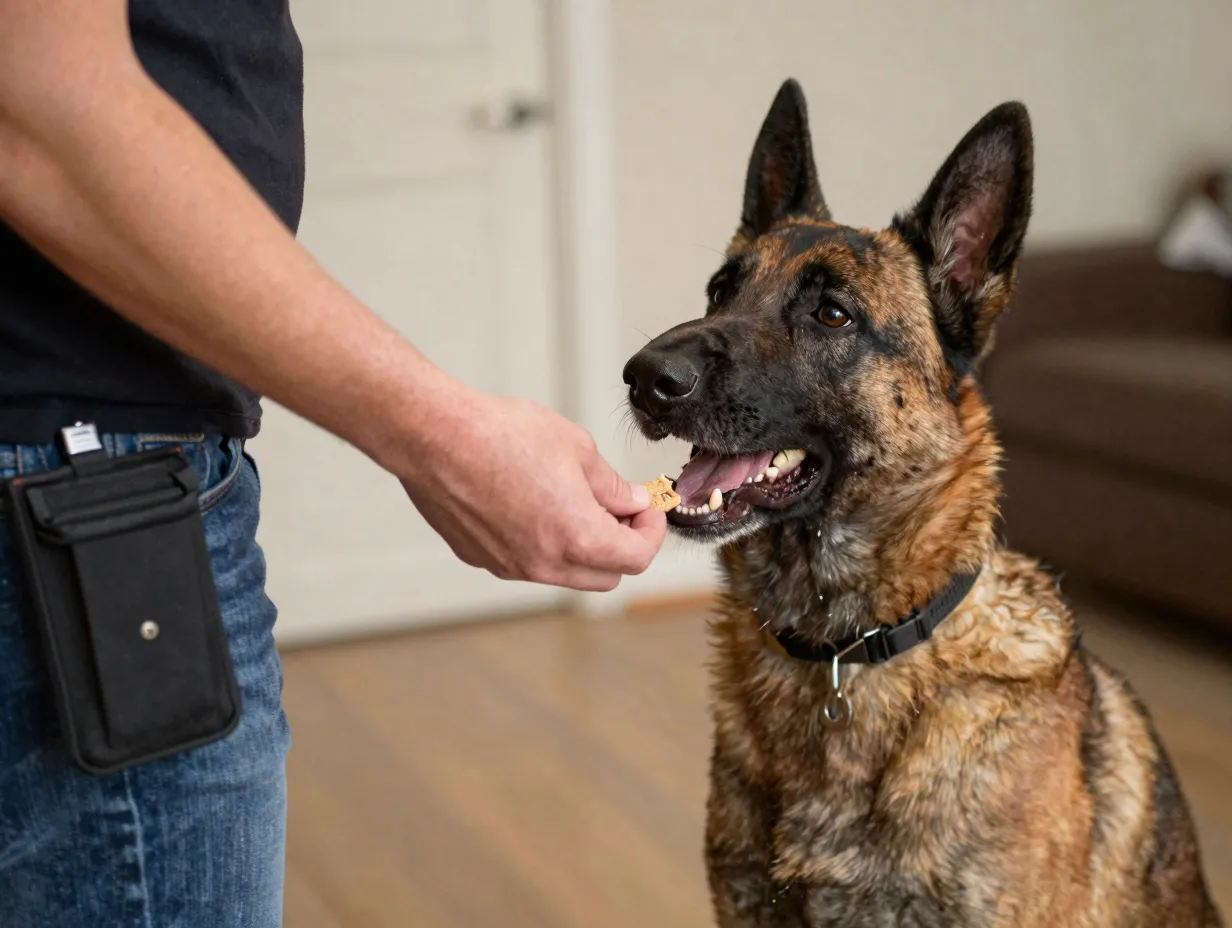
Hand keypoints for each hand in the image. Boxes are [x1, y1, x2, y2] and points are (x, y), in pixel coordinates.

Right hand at [399, 391, 665, 591]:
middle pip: (606, 577)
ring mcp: (511, 566)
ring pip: (567, 574)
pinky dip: (544, 545)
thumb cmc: (501, 435)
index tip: (647, 510)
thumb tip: (632, 502)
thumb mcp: (577, 448)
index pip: (636, 559)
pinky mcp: (483, 559)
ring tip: (573, 502)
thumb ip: (612, 485)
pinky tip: (532, 505)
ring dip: (582, 548)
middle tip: (617, 508)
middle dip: (621, 546)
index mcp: (577, 536)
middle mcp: (545, 563)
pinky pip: (528, 563)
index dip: (650, 532)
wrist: (435, 437)